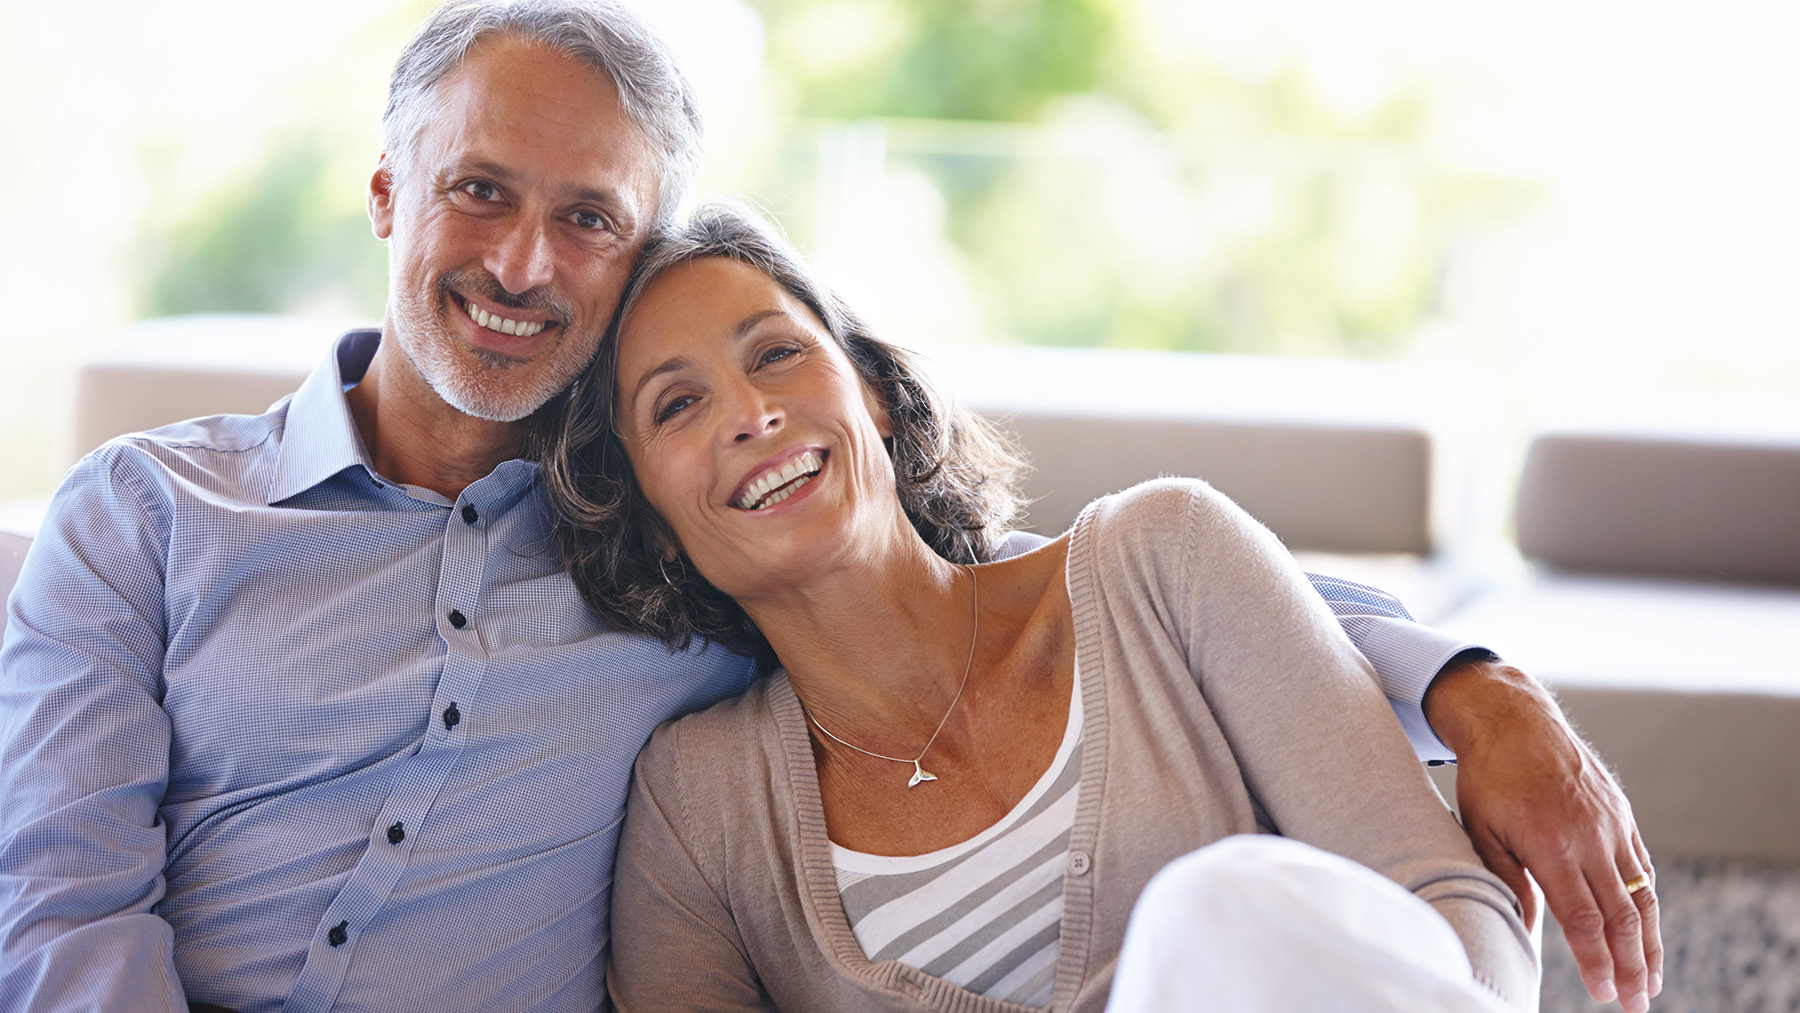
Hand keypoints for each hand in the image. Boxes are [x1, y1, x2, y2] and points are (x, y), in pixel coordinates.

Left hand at [1424, 659, 1661, 1011]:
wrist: (1514, 719)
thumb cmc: (1488, 776)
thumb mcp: (1481, 829)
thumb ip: (1504, 881)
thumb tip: (1521, 929)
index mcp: (1551, 845)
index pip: (1583, 919)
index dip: (1598, 961)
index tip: (1606, 993)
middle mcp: (1589, 837)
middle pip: (1621, 916)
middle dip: (1633, 966)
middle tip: (1636, 1003)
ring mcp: (1611, 824)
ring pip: (1641, 895)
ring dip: (1650, 942)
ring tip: (1652, 980)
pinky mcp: (1622, 814)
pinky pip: (1641, 866)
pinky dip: (1646, 901)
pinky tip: (1646, 929)